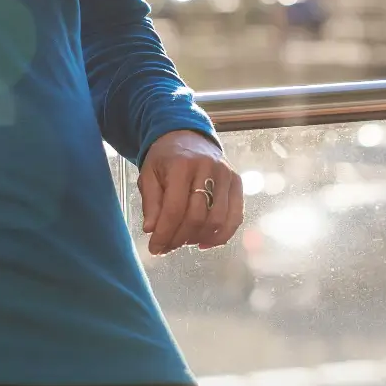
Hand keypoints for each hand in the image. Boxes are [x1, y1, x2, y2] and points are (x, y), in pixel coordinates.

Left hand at [139, 129, 242, 255]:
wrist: (187, 137)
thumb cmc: (165, 159)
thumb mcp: (148, 175)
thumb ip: (150, 202)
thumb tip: (151, 230)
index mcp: (181, 165)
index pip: (174, 208)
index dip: (164, 234)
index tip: (154, 248)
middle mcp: (207, 168)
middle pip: (196, 217)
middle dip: (179, 238)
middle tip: (167, 247)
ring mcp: (225, 175)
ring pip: (217, 220)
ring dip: (199, 238)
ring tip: (183, 242)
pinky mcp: (237, 182)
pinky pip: (235, 216)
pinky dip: (222, 235)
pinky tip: (204, 242)